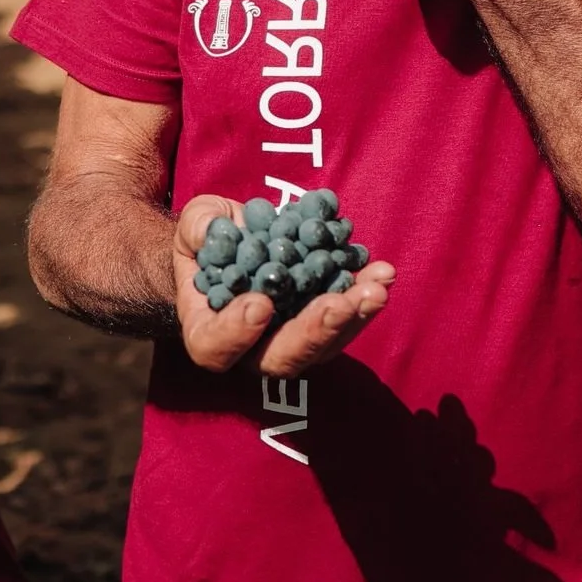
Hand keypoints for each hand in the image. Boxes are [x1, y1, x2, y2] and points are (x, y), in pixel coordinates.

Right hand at [171, 197, 394, 377]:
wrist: (243, 238)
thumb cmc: (212, 235)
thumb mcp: (198, 223)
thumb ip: (200, 227)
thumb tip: (213, 232)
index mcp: (207, 330)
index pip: (214, 347)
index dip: (235, 332)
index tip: (259, 303)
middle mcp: (252, 347)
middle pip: (281, 358)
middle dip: (313, 332)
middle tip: (337, 304)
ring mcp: (293, 338)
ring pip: (324, 345)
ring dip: (352, 317)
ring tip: (375, 287)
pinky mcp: (325, 322)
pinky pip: (348, 318)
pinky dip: (365, 295)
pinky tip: (383, 272)